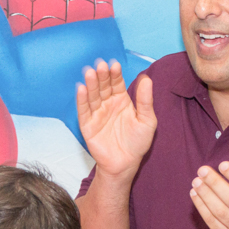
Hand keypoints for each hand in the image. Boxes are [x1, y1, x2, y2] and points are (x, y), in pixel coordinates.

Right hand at [76, 59, 155, 178]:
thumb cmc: (137, 142)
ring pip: (92, 96)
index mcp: (121, 100)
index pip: (117, 83)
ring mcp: (97, 114)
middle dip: (102, 76)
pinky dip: (82, 100)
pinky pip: (83, 111)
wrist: (125, 164)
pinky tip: (81, 89)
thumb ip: (146, 100)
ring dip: (90, 84)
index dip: (115, 74)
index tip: (114, 65)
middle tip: (101, 66)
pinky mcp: (87, 125)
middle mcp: (108, 104)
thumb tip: (146, 78)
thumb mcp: (147, 121)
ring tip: (90, 73)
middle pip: (103, 87)